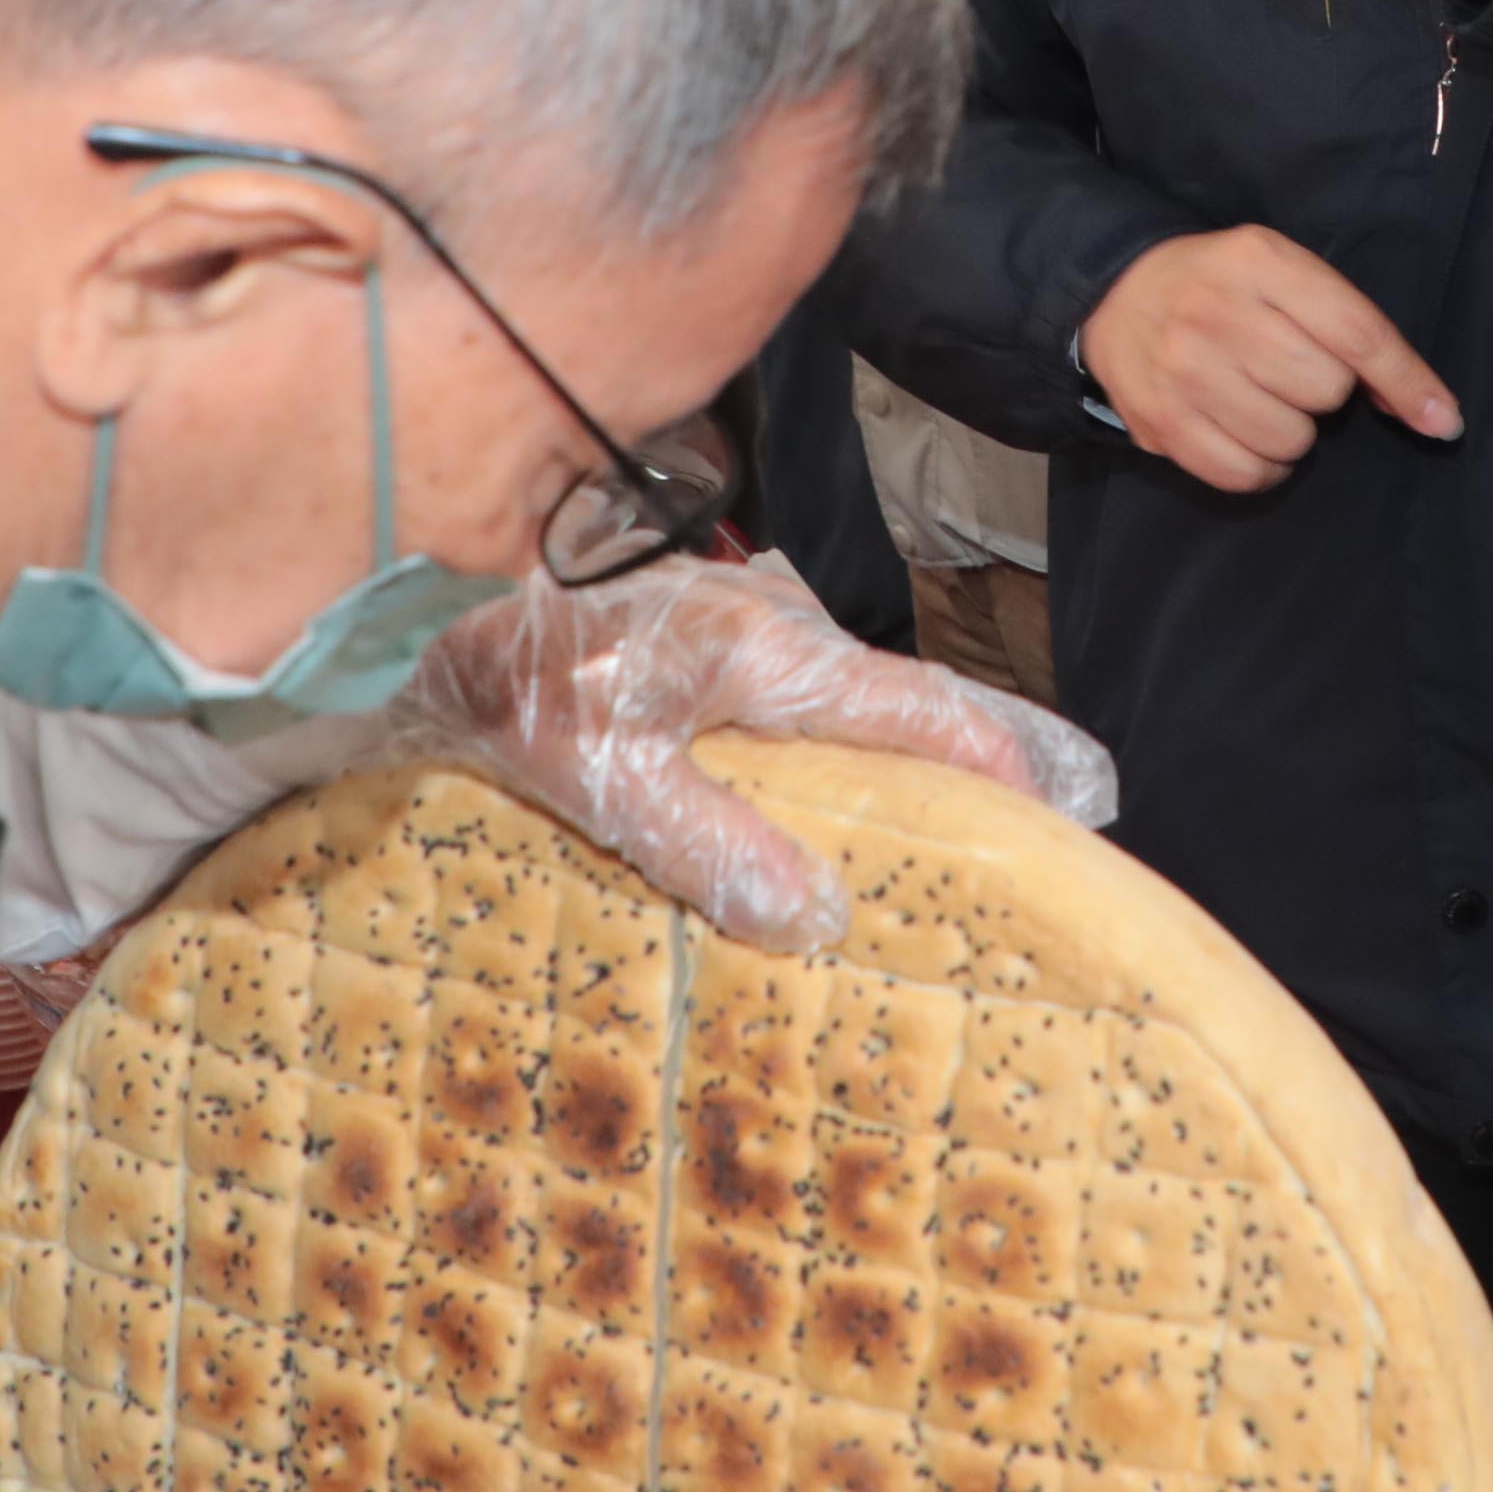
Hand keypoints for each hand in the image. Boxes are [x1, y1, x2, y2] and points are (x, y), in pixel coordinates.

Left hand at [399, 554, 1123, 954]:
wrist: (410, 577)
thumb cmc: (504, 663)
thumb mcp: (600, 769)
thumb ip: (710, 841)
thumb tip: (823, 914)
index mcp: (773, 658)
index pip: (926, 710)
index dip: (1011, 759)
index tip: (1082, 808)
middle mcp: (774, 629)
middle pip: (902, 705)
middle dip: (971, 767)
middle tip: (1044, 831)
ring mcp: (736, 623)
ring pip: (840, 702)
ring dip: (886, 763)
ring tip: (930, 847)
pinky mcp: (693, 636)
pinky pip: (783, 700)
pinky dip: (817, 749)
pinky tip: (801, 804)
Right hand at [1079, 225, 1456, 495]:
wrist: (1114, 293)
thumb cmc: (1222, 285)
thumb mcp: (1283, 271)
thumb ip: (1350, 326)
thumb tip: (1423, 407)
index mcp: (1260, 262)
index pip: (1357, 332)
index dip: (1407, 381)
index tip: (1442, 421)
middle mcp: (1218, 313)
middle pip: (1325, 390)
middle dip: (1323, 391)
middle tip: (1288, 371)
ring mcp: (1184, 371)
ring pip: (1290, 439)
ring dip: (1291, 431)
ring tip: (1260, 399)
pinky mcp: (1160, 423)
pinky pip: (1245, 475)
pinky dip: (1261, 467)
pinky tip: (1245, 435)